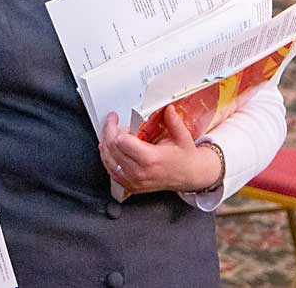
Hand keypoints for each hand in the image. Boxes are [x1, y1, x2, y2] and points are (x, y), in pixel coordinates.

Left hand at [98, 106, 221, 193]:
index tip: (116, 118)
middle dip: (109, 132)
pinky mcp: (130, 186)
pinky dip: (107, 158)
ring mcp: (133, 181)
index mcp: (150, 159)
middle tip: (113, 123)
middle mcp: (139, 172)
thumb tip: (168, 109)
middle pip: (111, 148)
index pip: (121, 141)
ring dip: (105, 144)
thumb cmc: (184, 158)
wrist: (189, 176)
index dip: (116, 127)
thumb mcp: (183, 137)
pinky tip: (110, 148)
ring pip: (107, 160)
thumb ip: (174, 122)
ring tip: (110, 134)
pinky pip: (111, 171)